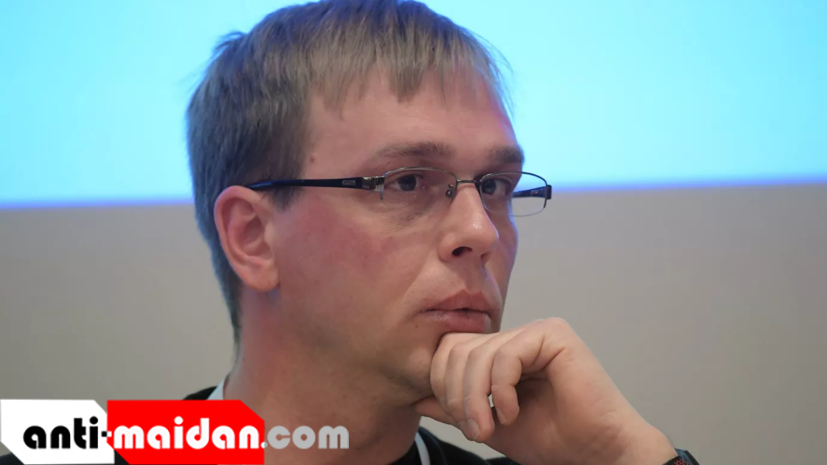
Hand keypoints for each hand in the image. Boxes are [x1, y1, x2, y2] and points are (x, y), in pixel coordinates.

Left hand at [414, 318, 677, 464]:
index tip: (458, 422)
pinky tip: (511, 412)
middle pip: (458, 347)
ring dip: (475, 398)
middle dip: (455, 393)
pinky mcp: (554, 335)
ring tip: (488, 427)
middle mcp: (517, 336)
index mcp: (502, 351)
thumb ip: (455, 409)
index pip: (451, 349)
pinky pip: (506, 355)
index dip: (442, 384)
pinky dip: (500, 390)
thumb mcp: (490, 425)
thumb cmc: (551, 439)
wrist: (596, 453)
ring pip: (479, 353)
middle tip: (473, 428)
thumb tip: (416, 398)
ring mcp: (536, 332)